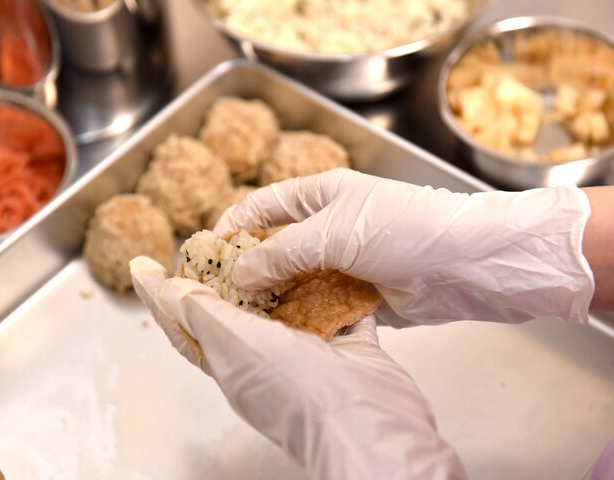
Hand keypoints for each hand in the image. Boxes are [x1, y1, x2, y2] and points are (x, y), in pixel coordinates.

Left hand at [130, 257, 465, 479]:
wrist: (368, 424)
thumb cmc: (297, 395)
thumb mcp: (236, 347)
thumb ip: (203, 315)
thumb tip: (170, 291)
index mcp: (230, 362)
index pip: (184, 324)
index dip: (160, 295)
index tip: (143, 266)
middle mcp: (266, 357)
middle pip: (238, 308)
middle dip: (226, 273)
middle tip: (216, 239)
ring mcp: (309, 352)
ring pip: (291, 304)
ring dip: (284, 274)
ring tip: (273, 239)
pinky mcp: (349, 346)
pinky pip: (340, 307)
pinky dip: (337, 285)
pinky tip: (333, 261)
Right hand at [215, 168, 594, 325]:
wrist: (469, 263)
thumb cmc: (405, 227)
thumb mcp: (334, 230)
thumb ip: (282, 252)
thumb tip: (239, 274)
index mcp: (320, 195)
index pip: (262, 207)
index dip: (232, 227)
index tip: (206, 253)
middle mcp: (328, 227)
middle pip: (275, 249)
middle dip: (248, 271)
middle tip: (220, 297)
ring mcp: (344, 263)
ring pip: (296, 283)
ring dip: (275, 301)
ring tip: (245, 322)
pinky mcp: (360, 296)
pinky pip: (321, 308)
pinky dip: (304, 320)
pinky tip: (283, 336)